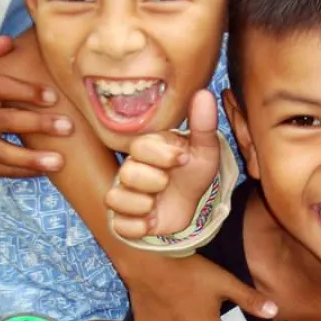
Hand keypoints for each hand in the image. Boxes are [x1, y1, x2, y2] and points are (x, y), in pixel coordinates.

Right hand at [0, 33, 72, 175]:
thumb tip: (5, 40)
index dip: (25, 91)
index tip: (53, 96)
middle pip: (5, 120)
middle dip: (38, 124)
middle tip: (68, 127)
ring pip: (3, 153)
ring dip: (32, 158)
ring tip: (60, 161)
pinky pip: (1, 170)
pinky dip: (24, 171)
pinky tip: (47, 171)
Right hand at [106, 90, 220, 237]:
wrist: (193, 203)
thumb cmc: (193, 171)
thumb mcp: (204, 150)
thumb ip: (203, 124)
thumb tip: (204, 93)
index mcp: (145, 149)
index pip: (140, 146)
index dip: (163, 154)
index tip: (182, 158)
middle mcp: (129, 169)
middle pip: (127, 173)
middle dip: (155, 180)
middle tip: (168, 182)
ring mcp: (124, 194)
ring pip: (116, 198)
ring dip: (144, 204)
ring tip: (158, 202)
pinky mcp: (123, 220)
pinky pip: (119, 226)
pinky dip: (139, 227)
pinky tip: (153, 220)